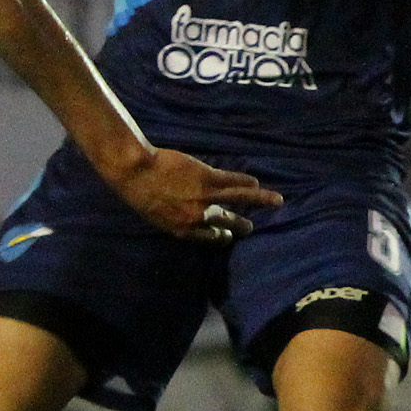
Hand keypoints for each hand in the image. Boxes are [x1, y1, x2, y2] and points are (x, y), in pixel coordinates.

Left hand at [98, 145, 279, 243]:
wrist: (134, 172)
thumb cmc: (137, 194)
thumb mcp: (153, 216)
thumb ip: (173, 220)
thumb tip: (182, 219)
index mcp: (183, 231)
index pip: (210, 239)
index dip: (221, 237)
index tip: (226, 236)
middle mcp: (199, 218)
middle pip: (227, 223)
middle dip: (241, 226)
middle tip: (250, 227)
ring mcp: (205, 197)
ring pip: (240, 200)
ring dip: (260, 201)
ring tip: (276, 201)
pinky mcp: (208, 177)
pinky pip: (233, 181)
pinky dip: (246, 182)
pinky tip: (256, 183)